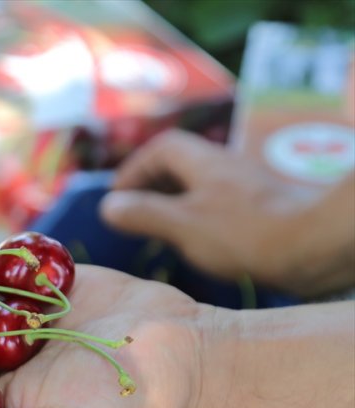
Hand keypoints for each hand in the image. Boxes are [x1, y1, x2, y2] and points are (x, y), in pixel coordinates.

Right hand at [99, 129, 354, 297]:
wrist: (312, 246)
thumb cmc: (244, 233)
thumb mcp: (182, 225)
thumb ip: (144, 214)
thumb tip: (107, 207)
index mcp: (203, 162)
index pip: (161, 149)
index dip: (134, 169)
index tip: (116, 197)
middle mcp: (224, 168)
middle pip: (181, 164)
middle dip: (152, 184)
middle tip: (133, 211)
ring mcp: (244, 188)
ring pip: (200, 185)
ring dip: (175, 202)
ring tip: (159, 229)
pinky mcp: (259, 210)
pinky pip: (217, 204)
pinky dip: (196, 217)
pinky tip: (196, 242)